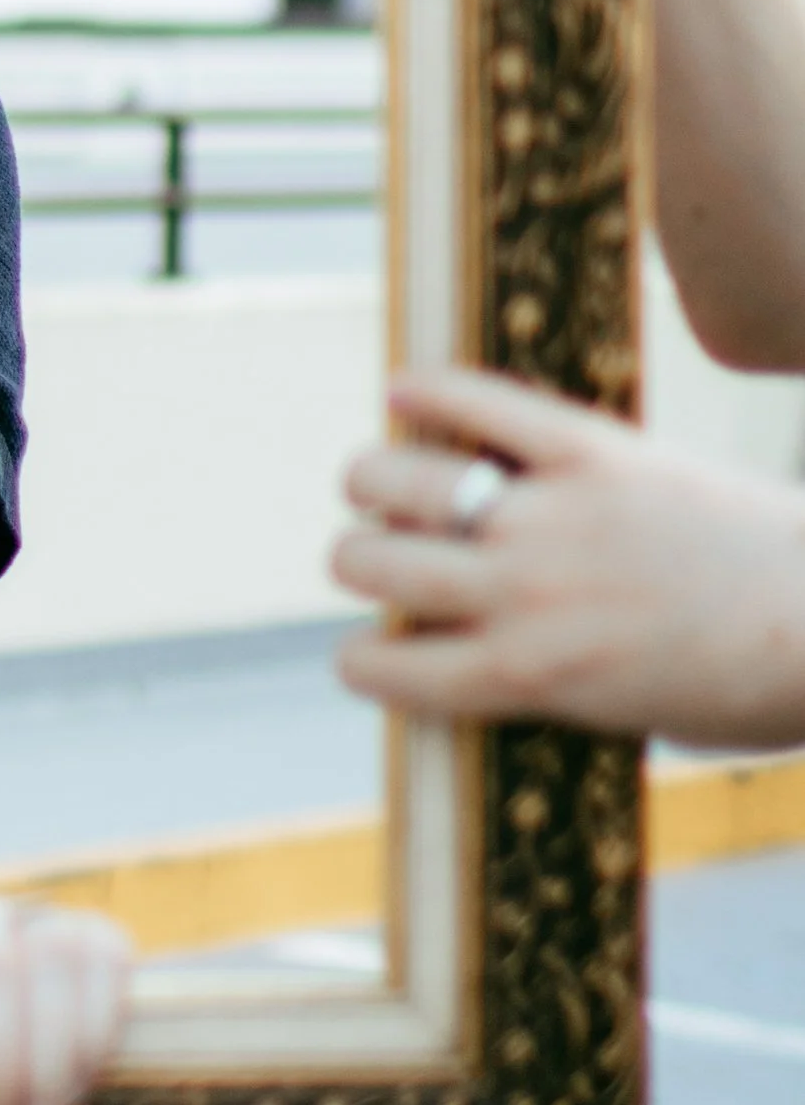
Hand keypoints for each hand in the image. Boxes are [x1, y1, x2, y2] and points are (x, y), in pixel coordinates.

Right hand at [335, 370, 804, 741]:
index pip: (384, 666)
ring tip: (384, 480)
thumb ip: (544, 677)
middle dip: (361, 560)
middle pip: (369, 560)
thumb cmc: (744, 685)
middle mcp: (520, 594)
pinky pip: (479, 401)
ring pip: (395, 478)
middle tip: (383, 555)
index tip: (372, 652)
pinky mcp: (591, 449)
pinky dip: (428, 390)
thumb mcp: (623, 713)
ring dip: (373, 482)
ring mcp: (552, 515)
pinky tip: (404, 391)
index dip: (363, 661)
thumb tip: (474, 643)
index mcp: (526, 676)